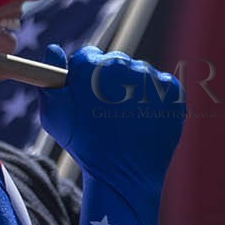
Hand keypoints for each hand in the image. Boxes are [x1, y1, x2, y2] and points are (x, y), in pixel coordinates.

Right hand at [38, 44, 185, 203]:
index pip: (88, 56)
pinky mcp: (173, 91)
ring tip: (125, 117)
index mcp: (92, 67)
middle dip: (108, 80)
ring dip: (132, 88)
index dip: (84, 75)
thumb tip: (53, 49)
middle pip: (115, 63)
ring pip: (139, 73)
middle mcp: (124, 66)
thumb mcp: (54, 115)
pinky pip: (161, 84)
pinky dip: (153, 97)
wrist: (124, 174)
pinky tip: (142, 117)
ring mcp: (151, 78)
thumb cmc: (84, 146)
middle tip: (105, 109)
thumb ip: (51, 78)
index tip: (86, 93)